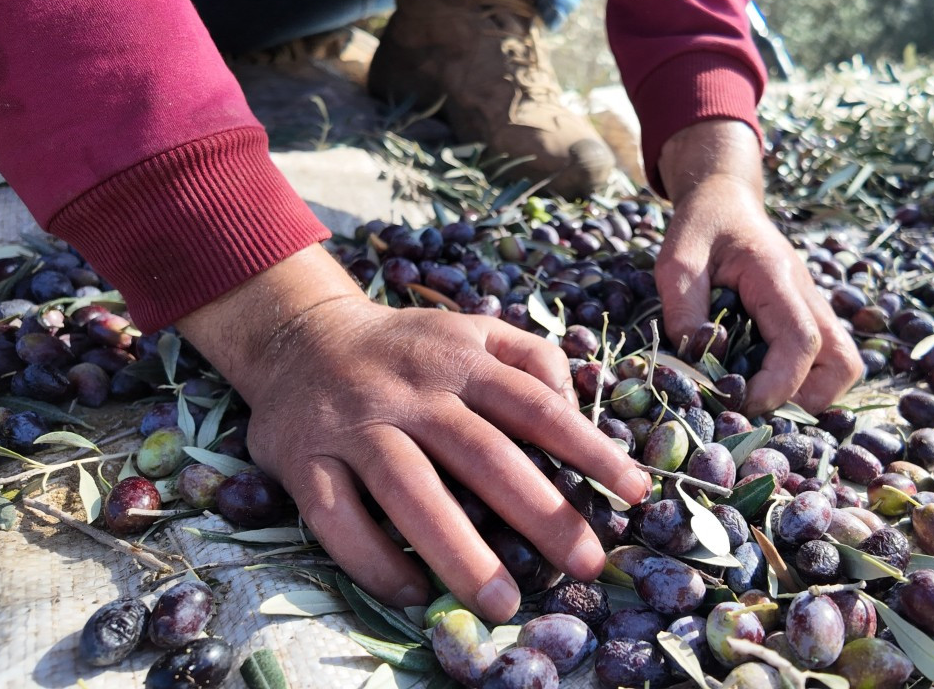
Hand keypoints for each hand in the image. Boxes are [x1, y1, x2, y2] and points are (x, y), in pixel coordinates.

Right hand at [179, 246, 649, 622]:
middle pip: (483, 455)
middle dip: (541, 514)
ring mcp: (356, 424)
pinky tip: (414, 594)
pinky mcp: (305, 458)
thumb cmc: (408, 348)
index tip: (635, 492)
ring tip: (503, 603)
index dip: (589, 448)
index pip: (537, 406)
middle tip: (585, 565)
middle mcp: (413, 390)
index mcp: (463, 359)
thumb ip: (533, 359)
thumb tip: (579, 411)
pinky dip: (375, 560)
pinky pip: (338, 518)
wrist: (298, 335)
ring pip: (410, 490)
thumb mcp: (474, 329)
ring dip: (459, 551)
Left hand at [656, 120, 863, 413]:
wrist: (726, 201)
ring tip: (762, 397)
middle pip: (842, 362)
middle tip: (758, 405)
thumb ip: (683, 308)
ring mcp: (813, 307)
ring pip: (842, 365)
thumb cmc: (702, 227)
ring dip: (810, 394)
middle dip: (807, 399)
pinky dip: (803, 382)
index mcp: (776, 278)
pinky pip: (825, 360)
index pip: (800, 341)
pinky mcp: (807, 317)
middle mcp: (807, 295)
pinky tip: (762, 382)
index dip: (778, 383)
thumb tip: (699, 359)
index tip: (741, 401)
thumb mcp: (676, 260)